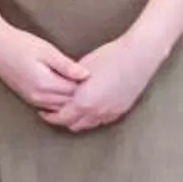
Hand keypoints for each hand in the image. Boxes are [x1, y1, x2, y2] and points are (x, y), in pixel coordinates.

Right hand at [0, 22, 89, 114]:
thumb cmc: (20, 44)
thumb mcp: (46, 51)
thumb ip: (66, 65)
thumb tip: (86, 75)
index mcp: (45, 83)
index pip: (74, 91)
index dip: (88, 86)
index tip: (99, 76)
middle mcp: (39, 96)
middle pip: (68, 102)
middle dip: (82, 96)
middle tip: (96, 85)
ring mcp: (32, 98)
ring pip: (59, 106)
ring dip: (71, 100)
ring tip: (85, 89)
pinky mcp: (28, 97)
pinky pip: (50, 105)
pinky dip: (61, 101)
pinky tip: (68, 92)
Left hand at [45, 31, 166, 132]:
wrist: (138, 56)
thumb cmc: (109, 57)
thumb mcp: (82, 68)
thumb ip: (70, 82)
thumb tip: (61, 87)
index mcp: (83, 102)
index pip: (61, 118)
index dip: (50, 116)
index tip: (44, 112)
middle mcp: (96, 112)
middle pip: (73, 125)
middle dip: (62, 120)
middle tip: (55, 112)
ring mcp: (111, 112)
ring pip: (89, 124)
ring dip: (78, 120)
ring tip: (72, 110)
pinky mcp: (121, 110)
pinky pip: (102, 120)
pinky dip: (92, 117)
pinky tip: (90, 107)